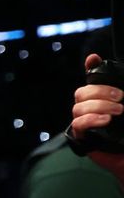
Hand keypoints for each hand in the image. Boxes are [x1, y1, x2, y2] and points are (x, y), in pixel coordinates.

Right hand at [72, 53, 123, 180]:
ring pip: (78, 106)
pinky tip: (105, 121)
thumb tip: (111, 78)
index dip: (91, 67)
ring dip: (98, 106)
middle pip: (82, 92)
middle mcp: (93, 109)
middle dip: (100, 91)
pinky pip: (77, 124)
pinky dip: (90, 119)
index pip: (93, 78)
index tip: (94, 59)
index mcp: (106, 100)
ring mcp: (86, 123)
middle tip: (120, 98)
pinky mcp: (82, 139)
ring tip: (117, 113)